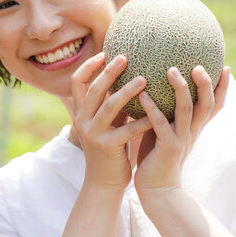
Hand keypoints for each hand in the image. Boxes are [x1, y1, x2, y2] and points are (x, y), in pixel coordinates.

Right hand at [71, 53, 151, 190]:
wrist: (103, 183)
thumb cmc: (110, 150)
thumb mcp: (106, 125)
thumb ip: (111, 105)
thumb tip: (128, 80)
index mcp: (80, 113)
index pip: (77, 82)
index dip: (89, 66)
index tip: (105, 52)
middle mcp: (82, 120)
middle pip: (93, 89)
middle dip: (109, 71)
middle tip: (126, 57)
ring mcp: (92, 134)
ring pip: (109, 106)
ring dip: (126, 90)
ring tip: (145, 79)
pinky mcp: (106, 146)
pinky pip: (127, 129)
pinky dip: (143, 120)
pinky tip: (158, 113)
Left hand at [133, 66, 229, 197]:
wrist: (156, 190)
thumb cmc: (156, 157)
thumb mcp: (164, 132)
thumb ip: (165, 113)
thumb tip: (152, 86)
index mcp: (194, 127)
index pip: (214, 105)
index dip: (222, 88)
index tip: (225, 67)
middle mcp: (192, 132)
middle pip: (206, 104)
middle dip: (206, 84)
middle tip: (200, 64)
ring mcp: (181, 140)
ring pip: (186, 111)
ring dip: (180, 90)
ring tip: (171, 70)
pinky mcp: (167, 148)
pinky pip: (160, 125)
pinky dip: (153, 109)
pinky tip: (143, 95)